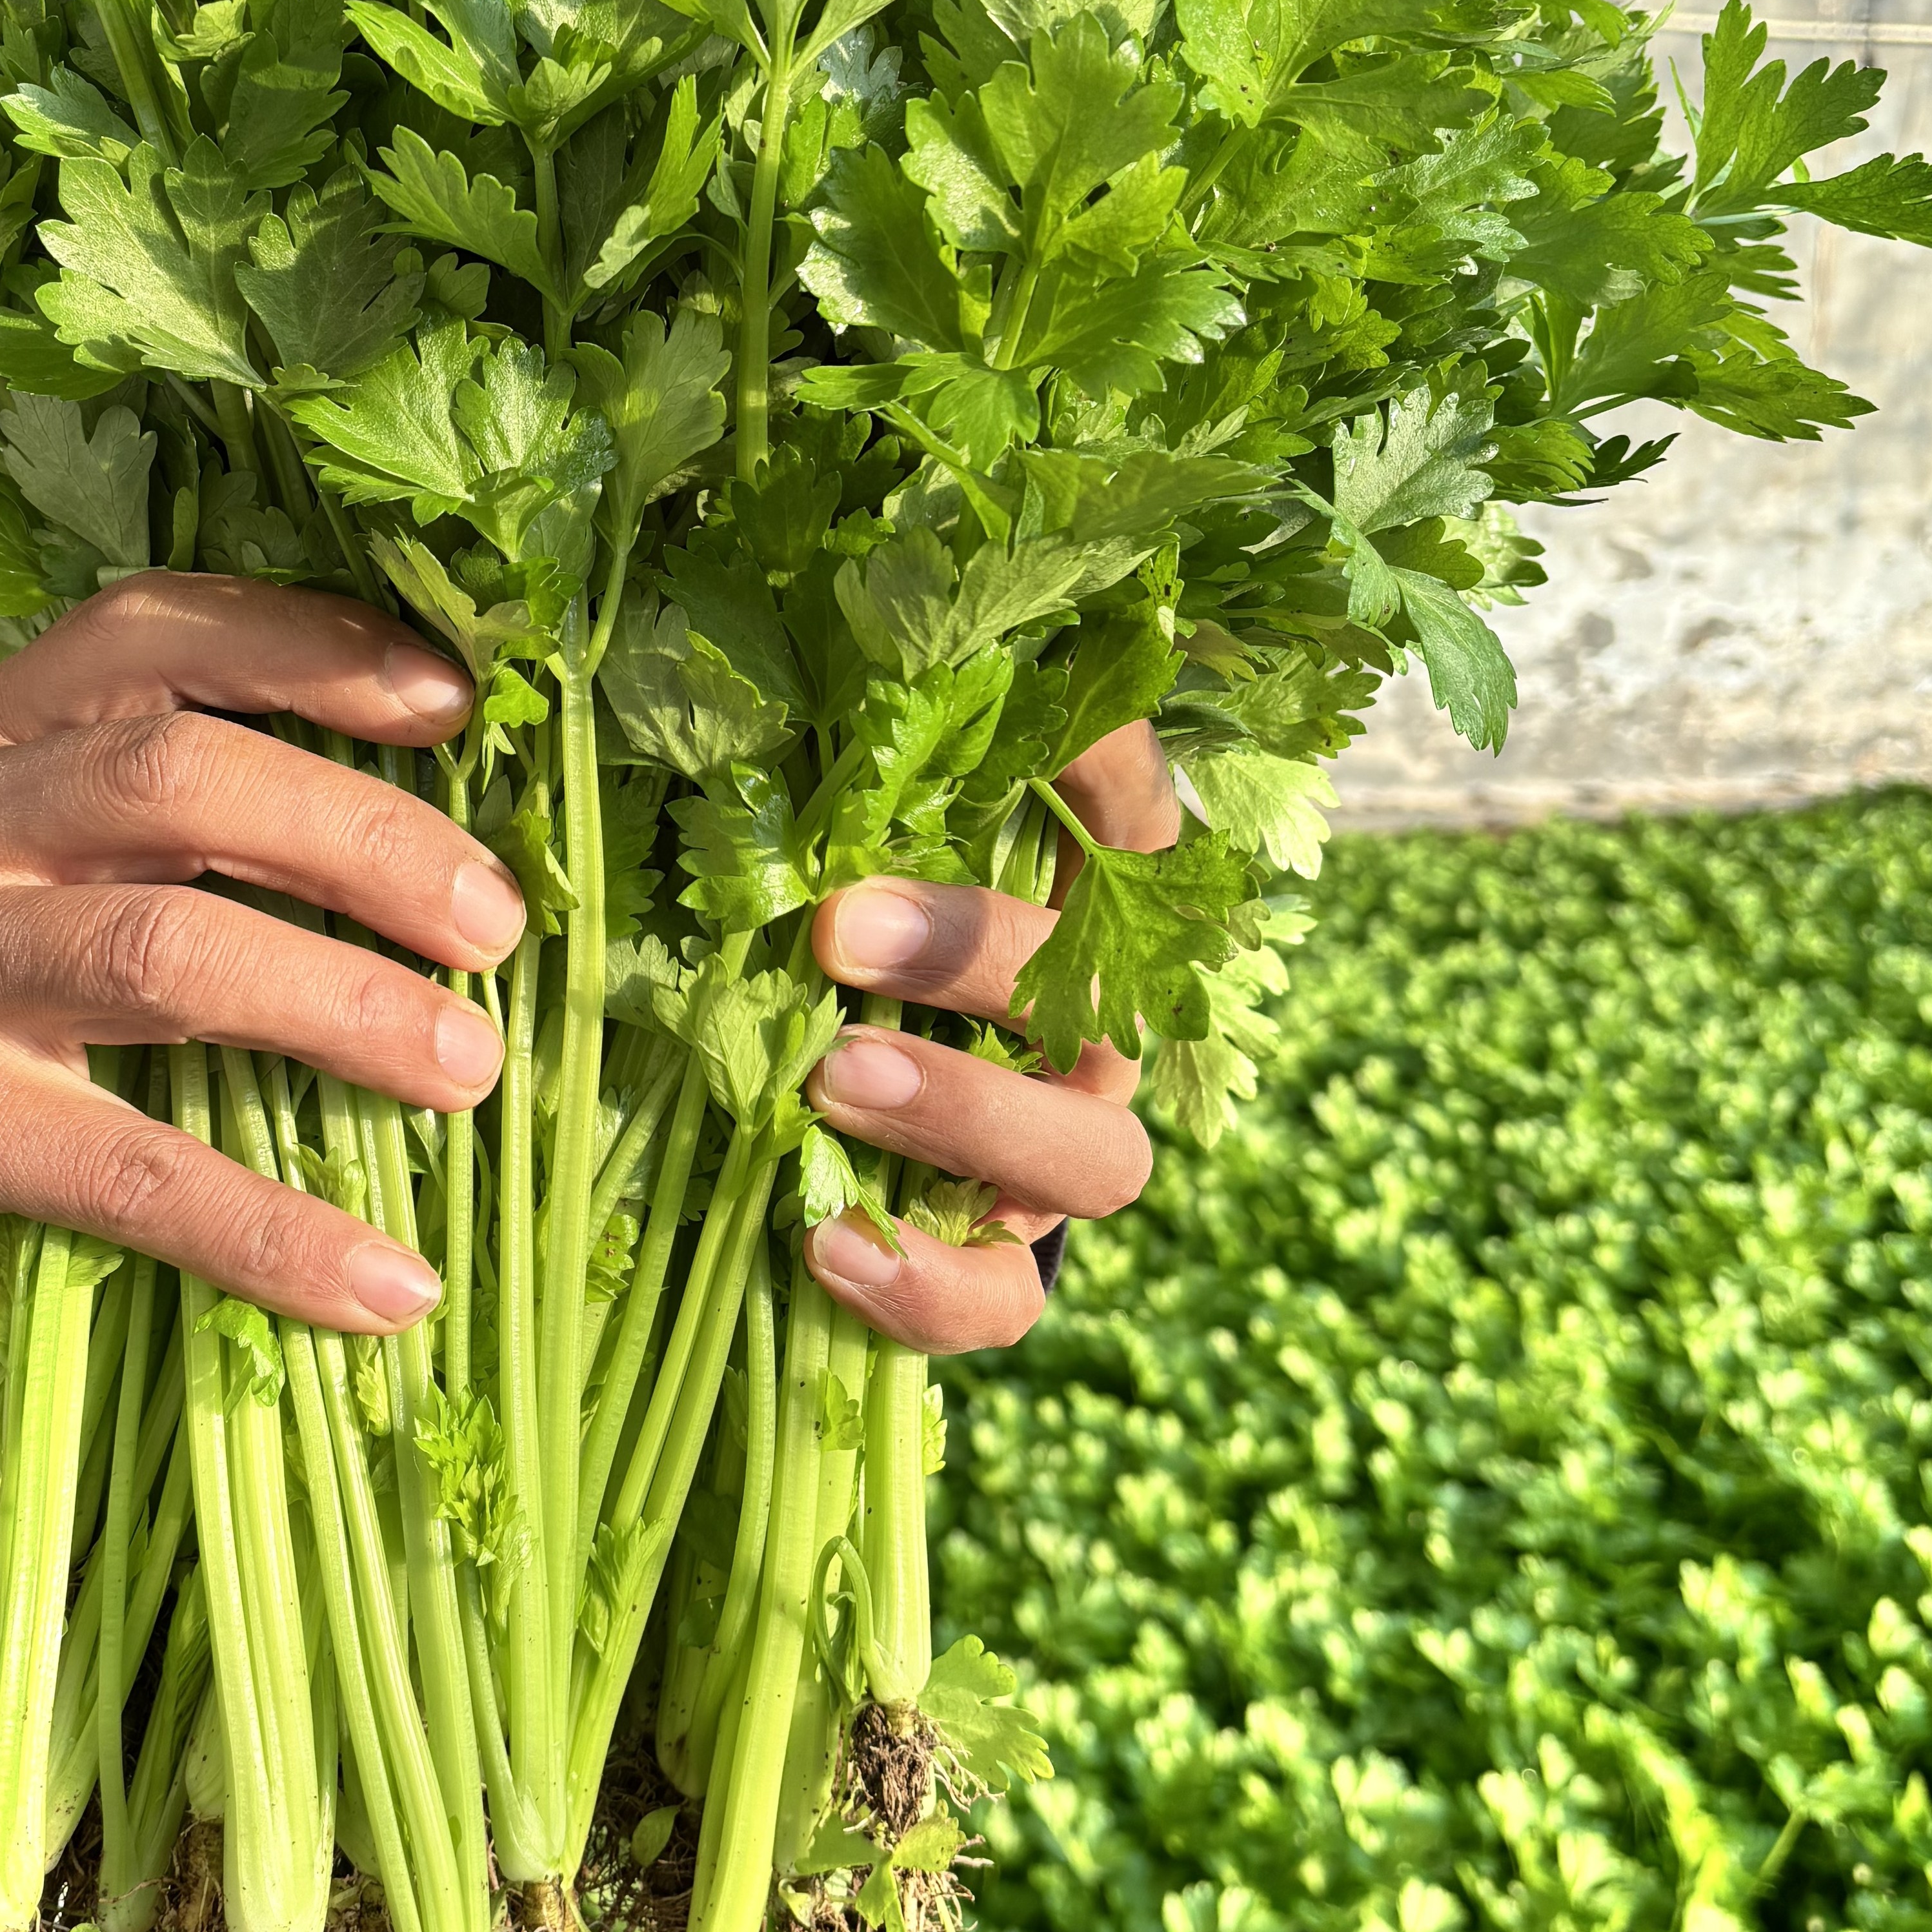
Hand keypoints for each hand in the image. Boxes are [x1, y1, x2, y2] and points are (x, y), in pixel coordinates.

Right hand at [0, 576, 524, 1330]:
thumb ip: (140, 813)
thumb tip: (407, 850)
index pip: (157, 634)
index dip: (314, 648)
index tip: (454, 699)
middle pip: (178, 780)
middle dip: (360, 839)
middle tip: (495, 920)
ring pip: (158, 954)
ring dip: (339, 1008)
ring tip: (470, 1070)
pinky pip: (125, 1171)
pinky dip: (268, 1231)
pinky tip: (384, 1288)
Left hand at [799, 720, 1173, 1352]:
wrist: (792, 1083)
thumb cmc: (817, 918)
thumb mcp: (837, 824)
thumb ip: (891, 748)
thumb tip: (915, 628)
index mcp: (1084, 910)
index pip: (1138, 820)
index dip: (1098, 773)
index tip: (1006, 723)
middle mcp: (1099, 1032)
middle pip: (1119, 994)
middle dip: (985, 960)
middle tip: (839, 932)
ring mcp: (1057, 1159)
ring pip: (1097, 1160)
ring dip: (972, 1117)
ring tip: (831, 1079)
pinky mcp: (995, 1262)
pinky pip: (1003, 1302)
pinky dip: (925, 1287)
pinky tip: (825, 1242)